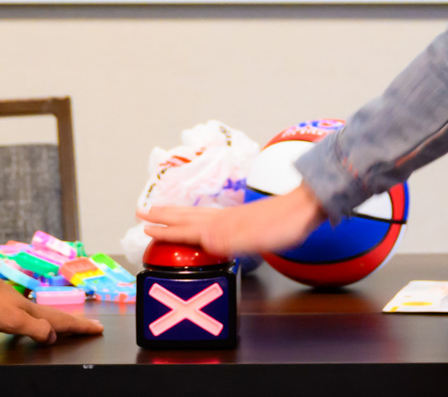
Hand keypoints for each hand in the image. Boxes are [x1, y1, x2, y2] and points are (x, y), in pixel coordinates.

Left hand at [0, 263, 103, 342]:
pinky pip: (31, 315)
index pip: (62, 321)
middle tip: (93, 327)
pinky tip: (33, 322)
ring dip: (60, 322)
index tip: (98, 329)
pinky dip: (40, 320)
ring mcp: (16, 303)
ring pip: (45, 314)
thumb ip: (35, 328)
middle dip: (76, 324)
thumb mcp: (12, 320)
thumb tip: (53, 336)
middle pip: (57, 316)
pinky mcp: (3, 304)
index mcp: (33, 311)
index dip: (81, 327)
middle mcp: (28, 306)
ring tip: (69, 327)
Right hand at [139, 185, 326, 256]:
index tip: (144, 227)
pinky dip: (197, 216)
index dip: (167, 229)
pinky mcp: (244, 216)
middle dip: (164, 216)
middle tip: (141, 212)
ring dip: (178, 213)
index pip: (188, 228)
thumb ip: (232, 239)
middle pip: (188, 216)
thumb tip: (206, 241)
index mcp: (224, 225)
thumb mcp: (259, 237)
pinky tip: (202, 218)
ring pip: (198, 214)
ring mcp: (234, 216)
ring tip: (163, 210)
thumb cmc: (285, 224)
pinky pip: (210, 215)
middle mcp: (225, 218)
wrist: (306, 206)